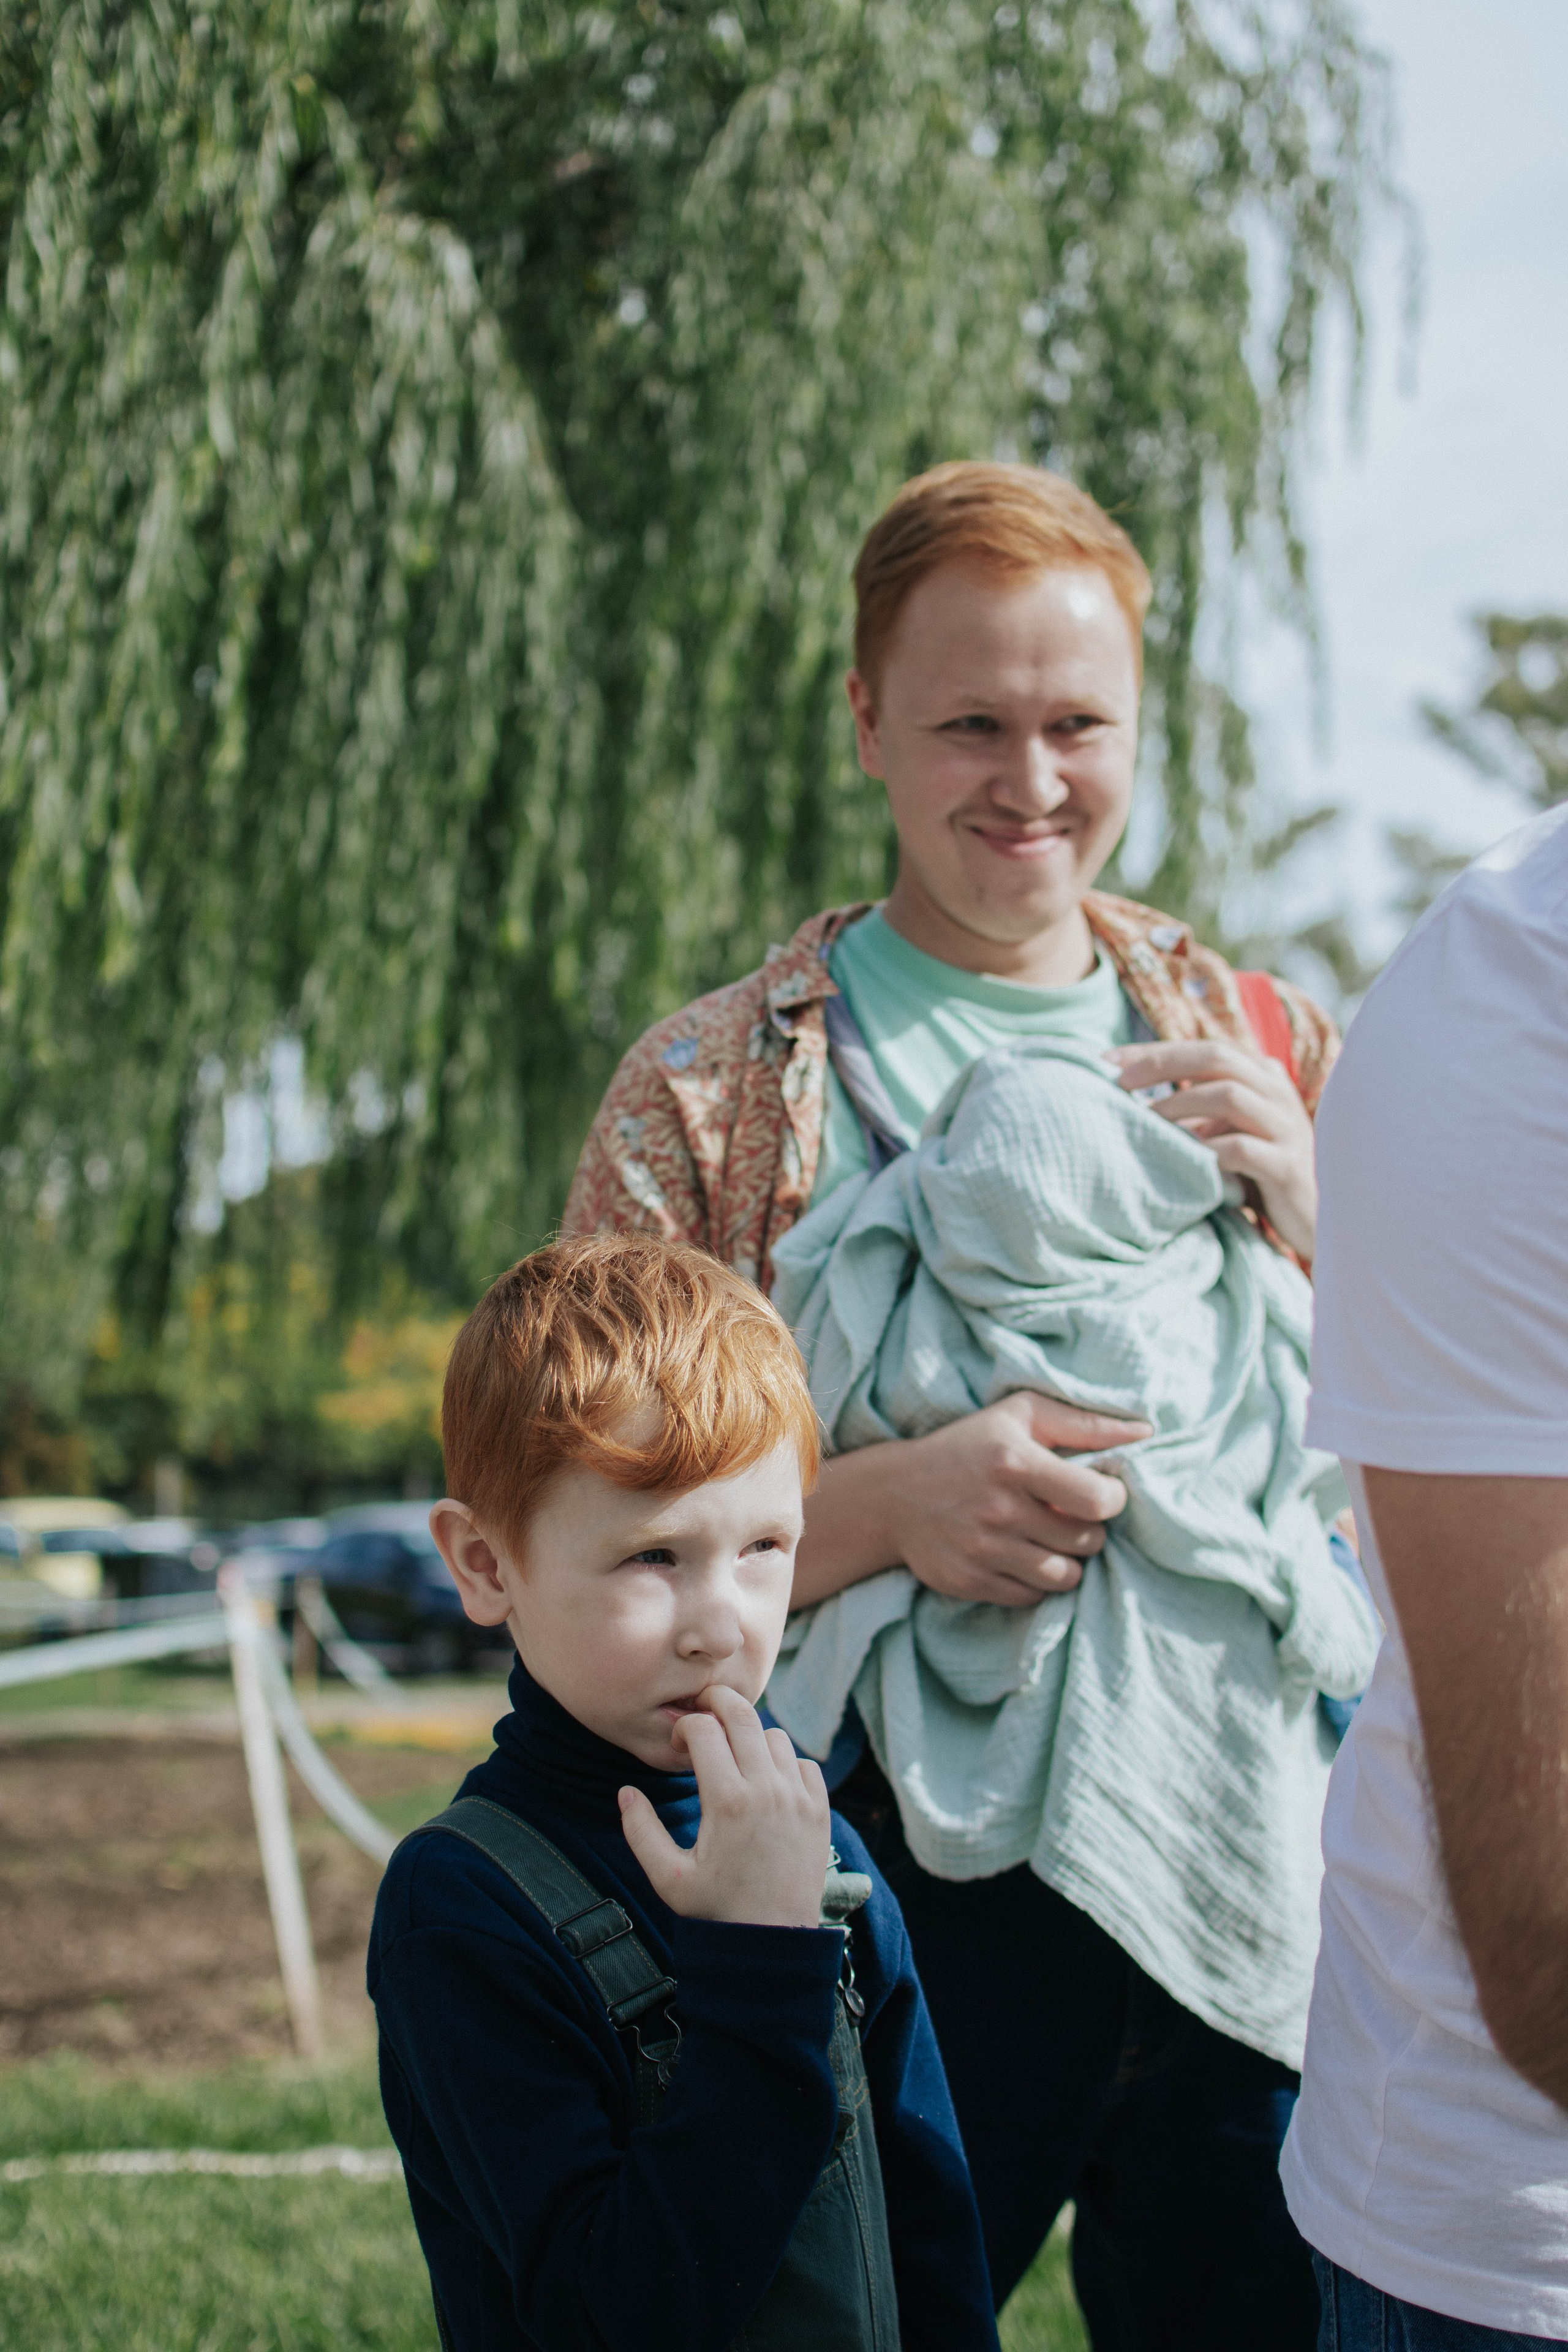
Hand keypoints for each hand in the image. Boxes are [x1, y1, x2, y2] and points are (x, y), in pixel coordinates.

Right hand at [618, 1684, 830, 1927]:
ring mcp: (798, 1798)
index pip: (704, 1730)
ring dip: (751, 1737)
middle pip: (743, 1716)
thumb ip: (641, 1832)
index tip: (678, 1745)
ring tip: (734, 1757)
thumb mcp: (668, 1878)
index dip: (685, 1728)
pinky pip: (805, 1763)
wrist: (773, 1944)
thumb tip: (625, 1793)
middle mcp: (767, 1790)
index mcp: (727, 1801)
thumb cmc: (716, 1913)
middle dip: (718, 1704)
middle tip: (703, 1712)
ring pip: (775, 1736)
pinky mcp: (820, 1811)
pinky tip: (767, 1781)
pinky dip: (785, 1762)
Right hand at [890, 1391, 1145, 1608]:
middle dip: (1088, 1530)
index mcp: (1015, 1462)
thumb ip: (1085, 1423)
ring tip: (1048, 1538)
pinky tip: (1020, 1555)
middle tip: (1067, 1515)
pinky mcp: (969, 1582)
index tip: (1099, 1492)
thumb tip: (1146, 1433)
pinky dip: (1036, 1580)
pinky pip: (1033, 1596)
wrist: (894, 1495)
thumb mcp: (1020, 1416)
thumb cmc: (969, 1447)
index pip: (1098, 1500)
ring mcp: (982, 1550)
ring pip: (1066, 1576)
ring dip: (1067, 1559)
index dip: (1112, 1500)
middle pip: (1087, 1541)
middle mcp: (999, 1509)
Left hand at [1106, 1037, 1316, 1259]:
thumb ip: (1198, 1113)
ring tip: (1145, 1124)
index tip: (1106, 1061)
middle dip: (1162, 1064)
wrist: (1316, 1221)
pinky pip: (1241, 1148)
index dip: (1155, 1050)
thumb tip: (1129, 1100)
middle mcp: (1277, 1093)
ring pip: (1228, 1095)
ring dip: (1178, 1106)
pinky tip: (1180, 1160)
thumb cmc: (1261, 1176)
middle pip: (1216, 1057)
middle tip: (1119, 1085)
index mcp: (1263, 1077)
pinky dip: (1204, 1150)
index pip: (1205, 1048)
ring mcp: (1287, 1127)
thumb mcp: (1229, 1134)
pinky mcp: (1288, 1166)